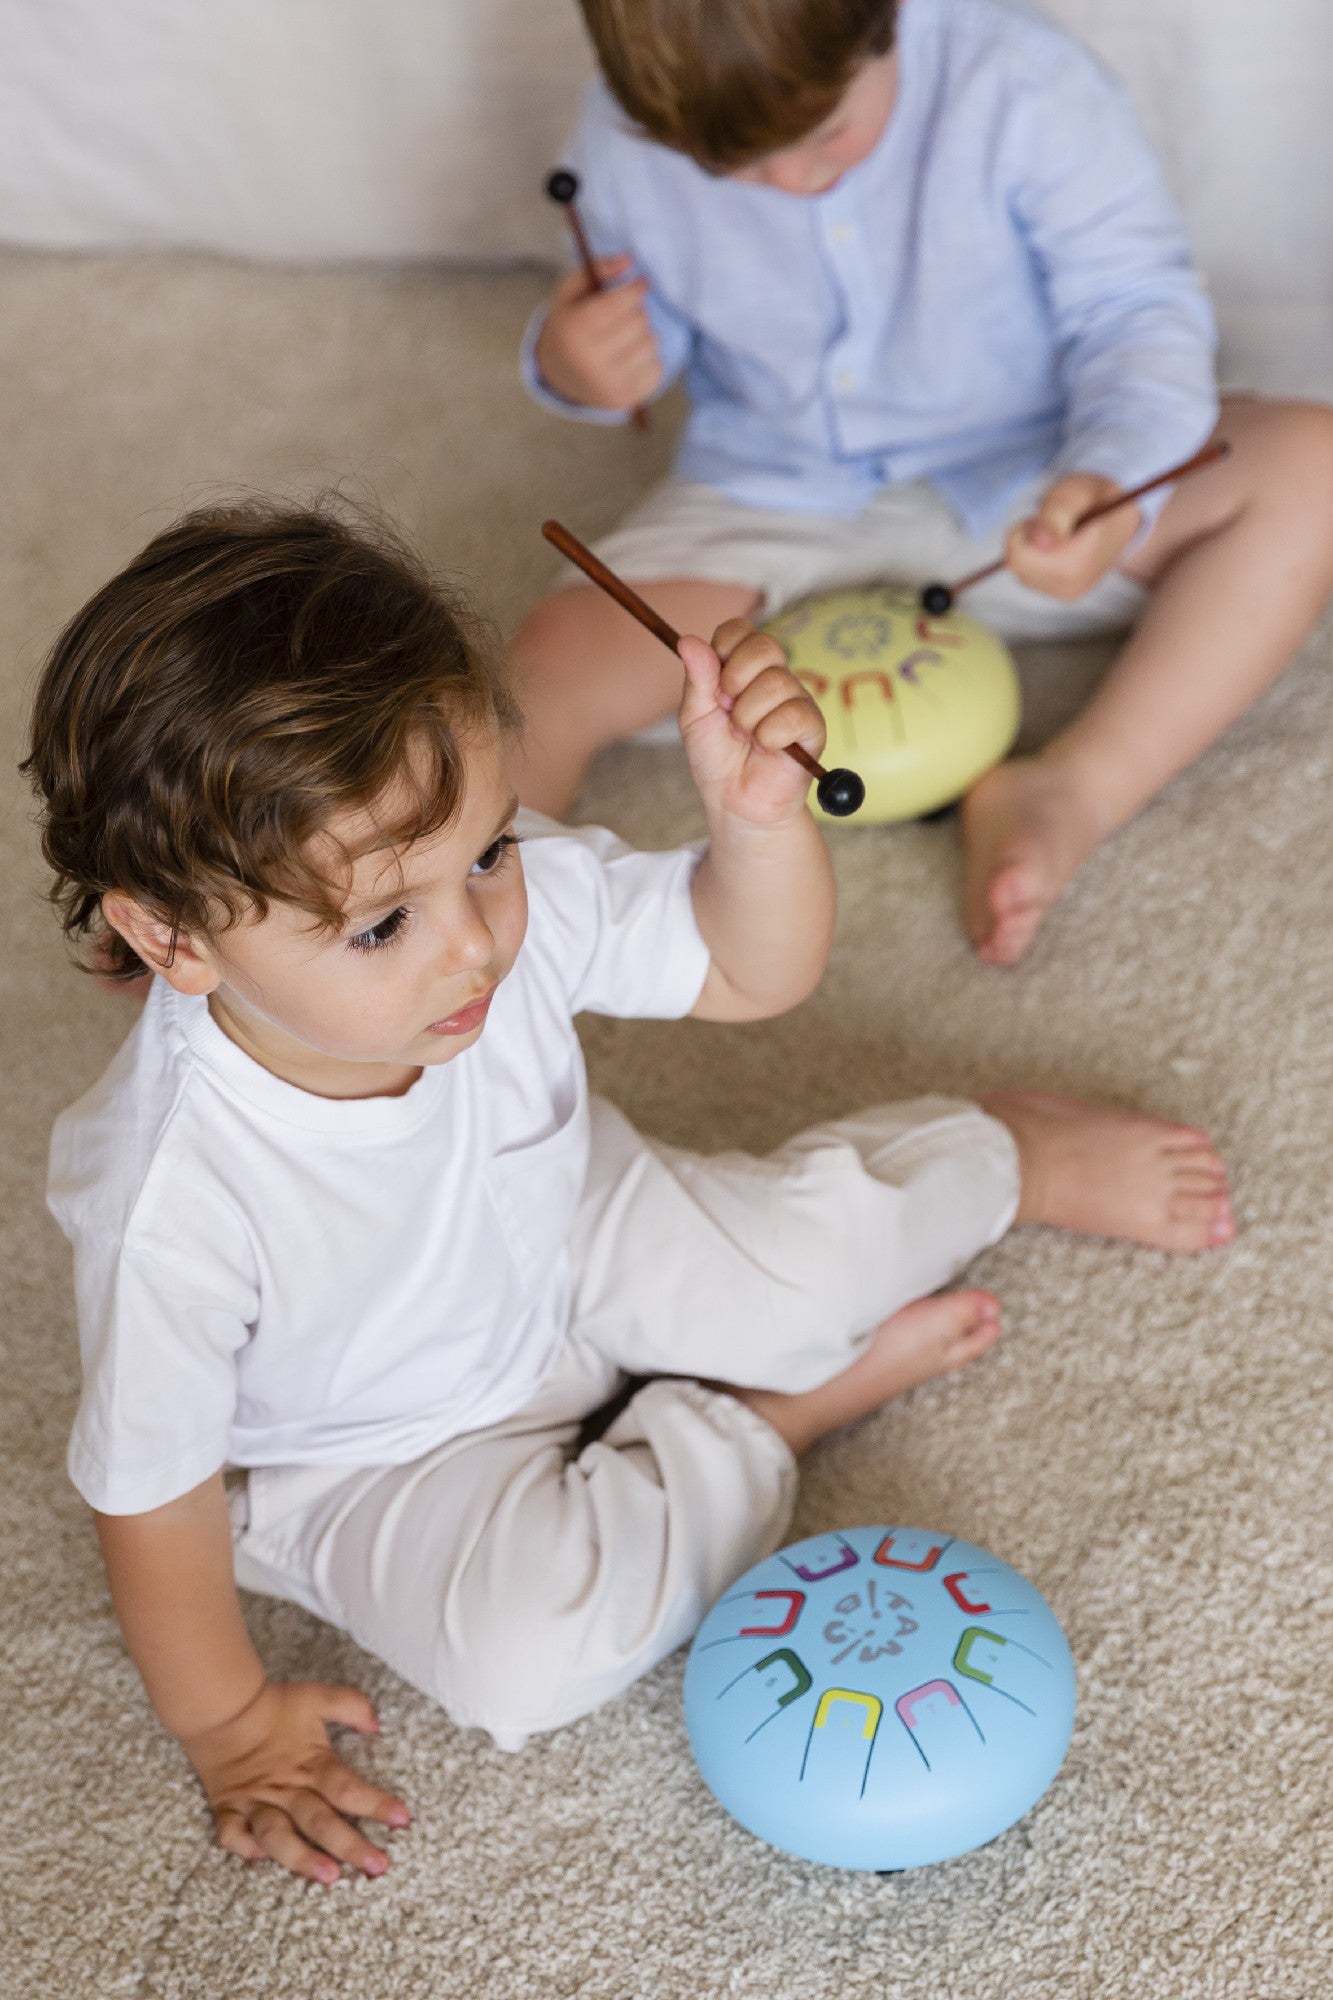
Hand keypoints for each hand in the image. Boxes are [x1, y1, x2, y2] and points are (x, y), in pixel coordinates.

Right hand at [181, 1679, 408, 1884]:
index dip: (376, 1804)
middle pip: (321, 1821)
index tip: (403, 1820)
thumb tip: (378, 1723)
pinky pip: (232, 1835)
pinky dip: (245, 1848)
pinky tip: (262, 1859)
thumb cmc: (274, 1704)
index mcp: (311, 1763)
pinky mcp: (228, 1807)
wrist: (222, 1705)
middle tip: (378, 1866)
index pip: (348, 1788)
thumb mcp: (317, 1696)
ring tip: (329, 1876)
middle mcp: (286, 1787)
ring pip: (279, 1836)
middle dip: (351, 1846)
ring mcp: (256, 1800)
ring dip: (303, 1858)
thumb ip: (351, 1705)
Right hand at [533, 255, 661, 411]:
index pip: (620, 303)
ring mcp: (609, 383)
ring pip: (651, 343)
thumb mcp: (570, 293)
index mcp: (575, 330)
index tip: (640, 284)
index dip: (637, 289)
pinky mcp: (625, 399)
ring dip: (645, 334)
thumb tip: (629, 259)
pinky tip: (633, 356)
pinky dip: (649, 358)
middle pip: (639, 321)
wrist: (559, 376)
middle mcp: (591, 360)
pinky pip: (657, 368)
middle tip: (626, 314)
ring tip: (628, 336)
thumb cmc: (569, 326)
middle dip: (637, 312)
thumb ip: (596, 270)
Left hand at [677, 618, 825, 827]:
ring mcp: (796, 699)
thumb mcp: (695, 716)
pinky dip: (769, 736)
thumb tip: (687, 640)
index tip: (713, 683)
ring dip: (748, 717)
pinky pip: (794, 715)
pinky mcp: (812, 726)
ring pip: (777, 683)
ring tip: (744, 738)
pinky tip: (765, 749)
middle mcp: (773, 677)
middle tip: (727, 711)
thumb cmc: (717, 757)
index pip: (740, 629)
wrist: (733, 800)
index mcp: (744, 668)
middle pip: (765, 646)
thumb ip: (696, 678)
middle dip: (735, 680)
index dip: (724, 649)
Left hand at [1005, 472, 1140, 598]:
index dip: (1026, 532)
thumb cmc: (1097, 498)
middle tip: (1054, 522)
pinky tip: (1060, 545)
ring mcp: (1066, 593)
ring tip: (1061, 532)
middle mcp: (1071, 587)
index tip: (1047, 517)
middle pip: (1017, 565)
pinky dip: (1037, 557)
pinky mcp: (1062, 594)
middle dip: (1027, 539)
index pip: (1019, 558)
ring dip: (1032, 547)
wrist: (1123, 518)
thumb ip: (1058, 511)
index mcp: (1076, 565)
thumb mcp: (1079, 491)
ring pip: (1021, 570)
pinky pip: (1029, 575)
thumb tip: (1038, 541)